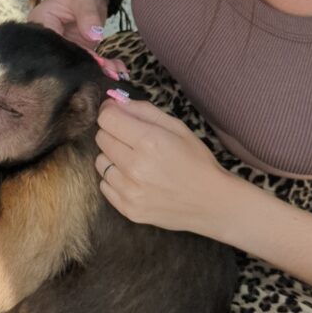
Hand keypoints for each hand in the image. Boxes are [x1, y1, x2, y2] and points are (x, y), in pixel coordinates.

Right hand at [27, 0, 128, 77]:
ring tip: (117, 74)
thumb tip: (95, 36)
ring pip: (80, 63)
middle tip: (109, 74)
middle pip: (66, 59)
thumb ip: (88, 16)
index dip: (70, 58)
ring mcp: (64, 47)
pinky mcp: (78, 51)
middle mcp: (49, 39)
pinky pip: (91, 61)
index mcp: (41, 24)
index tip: (90, 64)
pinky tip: (119, 72)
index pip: (51, 46)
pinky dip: (105, 66)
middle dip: (88, 68)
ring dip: (100, 70)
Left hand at [95, 95, 226, 233]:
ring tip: (135, 162)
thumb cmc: (197, 162)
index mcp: (149, 141)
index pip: (107, 119)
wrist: (211, 203)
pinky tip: (135, 180)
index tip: (117, 114)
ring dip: (113, 158)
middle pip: (101, 138)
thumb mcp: (177, 128)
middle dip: (113, 133)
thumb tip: (115, 102)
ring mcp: (130, 191)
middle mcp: (135, 167)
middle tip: (131, 140)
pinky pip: (104, 185)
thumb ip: (144, 111)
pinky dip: (115, 180)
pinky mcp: (128, 209)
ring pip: (100, 162)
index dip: (110, 113)